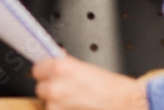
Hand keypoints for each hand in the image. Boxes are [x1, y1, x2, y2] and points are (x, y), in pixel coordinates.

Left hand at [33, 56, 148, 109]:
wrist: (126, 104)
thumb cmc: (111, 88)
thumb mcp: (83, 67)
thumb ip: (63, 64)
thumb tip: (53, 59)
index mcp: (59, 68)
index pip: (37, 69)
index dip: (45, 72)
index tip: (50, 74)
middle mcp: (55, 87)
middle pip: (40, 88)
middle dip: (51, 89)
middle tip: (68, 90)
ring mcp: (56, 106)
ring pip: (48, 104)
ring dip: (58, 104)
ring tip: (76, 102)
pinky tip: (77, 108)